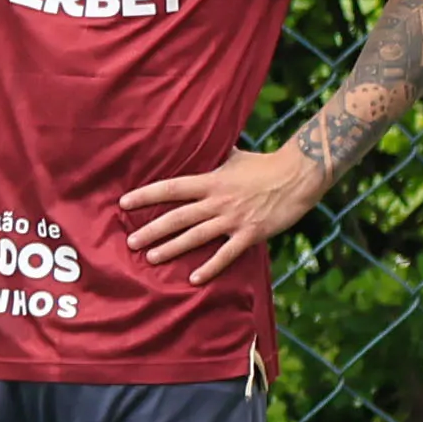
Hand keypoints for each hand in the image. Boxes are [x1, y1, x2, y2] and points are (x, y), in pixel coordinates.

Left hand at [123, 142, 328, 282]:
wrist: (298, 175)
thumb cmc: (265, 164)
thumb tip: (200, 142)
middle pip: (178, 217)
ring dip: (172, 248)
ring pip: (196, 236)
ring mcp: (233, 219)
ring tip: (150, 258)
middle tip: (130, 241)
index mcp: (211, 181)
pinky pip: (226, 254)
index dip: (146, 195)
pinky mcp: (250, 234)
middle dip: (152, 230)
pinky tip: (193, 279)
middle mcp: (218, 201)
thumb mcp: (234, 156)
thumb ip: (214, 156)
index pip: (171, 188)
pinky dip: (209, 267)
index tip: (124, 202)